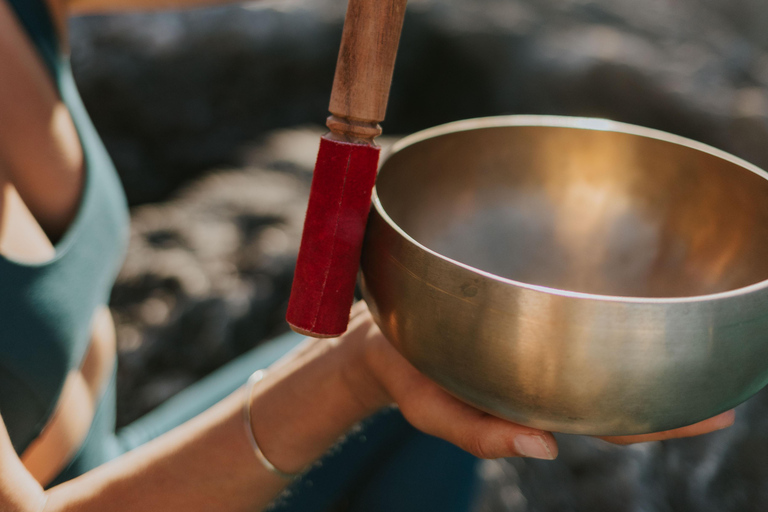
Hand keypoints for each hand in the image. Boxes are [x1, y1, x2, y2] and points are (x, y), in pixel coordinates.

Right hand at [344, 301, 733, 460]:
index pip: (614, 419)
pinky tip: (642, 282)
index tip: (719, 411)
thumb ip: (479, 435)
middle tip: (738, 369)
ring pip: (610, 342)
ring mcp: (543, 341)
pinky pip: (580, 306)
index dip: (667, 419)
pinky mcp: (530, 308)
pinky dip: (615, 302)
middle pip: (626, 381)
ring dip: (659, 333)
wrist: (384, 336)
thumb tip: (543, 449)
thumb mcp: (433, 413)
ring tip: (707, 316)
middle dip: (681, 379)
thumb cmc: (409, 377)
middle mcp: (549, 373)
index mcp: (535, 404)